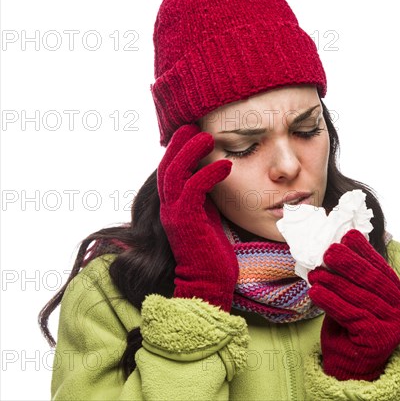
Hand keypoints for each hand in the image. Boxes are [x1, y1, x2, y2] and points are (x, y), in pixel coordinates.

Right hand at [157, 124, 237, 310]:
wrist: (209, 281)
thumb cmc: (211, 250)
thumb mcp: (207, 215)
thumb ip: (204, 196)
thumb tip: (213, 173)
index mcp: (174, 205)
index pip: (170, 170)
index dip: (178, 149)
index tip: (192, 130)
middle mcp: (168, 207)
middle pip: (166, 166)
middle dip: (179, 144)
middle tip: (193, 125)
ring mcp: (174, 214)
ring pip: (174, 174)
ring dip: (190, 152)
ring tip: (207, 136)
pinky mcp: (186, 222)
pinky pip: (194, 189)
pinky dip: (209, 174)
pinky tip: (226, 165)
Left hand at [307, 229, 399, 380]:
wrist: (351, 369)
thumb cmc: (351, 329)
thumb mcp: (353, 299)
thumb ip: (350, 279)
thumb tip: (334, 248)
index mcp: (399, 296)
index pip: (381, 268)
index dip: (364, 251)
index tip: (348, 235)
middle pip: (372, 280)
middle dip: (349, 262)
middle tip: (328, 251)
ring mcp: (392, 325)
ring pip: (359, 296)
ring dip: (334, 281)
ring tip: (315, 273)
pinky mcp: (378, 338)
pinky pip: (349, 314)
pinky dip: (330, 301)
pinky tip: (315, 292)